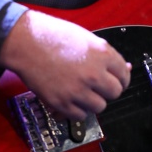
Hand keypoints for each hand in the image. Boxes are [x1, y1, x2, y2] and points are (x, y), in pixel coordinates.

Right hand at [0, 9, 131, 120]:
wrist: (26, 42)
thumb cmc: (54, 35)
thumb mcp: (86, 38)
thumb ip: (106, 55)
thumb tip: (125, 68)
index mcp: (103, 54)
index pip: (124, 75)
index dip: (120, 78)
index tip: (115, 80)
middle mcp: (94, 74)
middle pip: (115, 93)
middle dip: (108, 90)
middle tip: (98, 85)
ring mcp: (78, 90)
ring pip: (100, 106)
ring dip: (93, 100)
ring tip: (82, 90)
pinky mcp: (62, 103)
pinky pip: (81, 115)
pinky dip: (78, 109)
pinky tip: (71, 97)